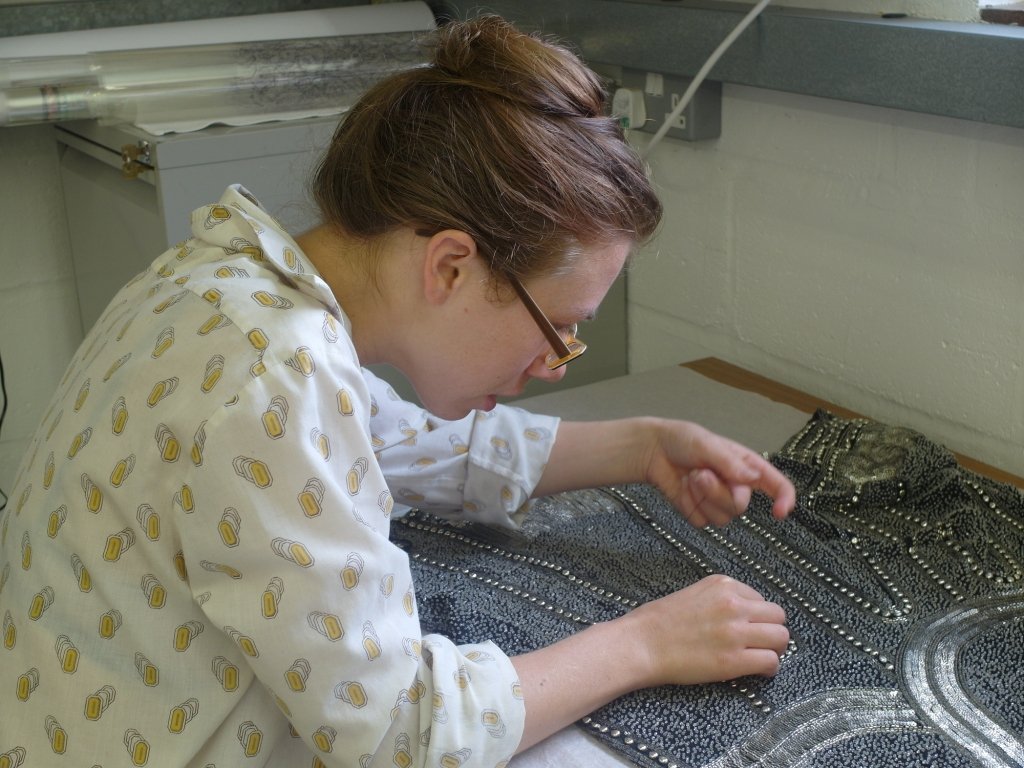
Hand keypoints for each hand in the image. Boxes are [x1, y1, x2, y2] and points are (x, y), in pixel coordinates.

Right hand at [627, 574, 788, 685]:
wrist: (641, 644)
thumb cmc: (659, 621)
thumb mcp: (693, 593)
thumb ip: (720, 599)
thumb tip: (745, 615)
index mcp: (723, 585)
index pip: (761, 599)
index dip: (757, 616)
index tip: (748, 627)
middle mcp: (733, 604)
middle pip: (778, 616)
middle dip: (773, 630)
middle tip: (763, 643)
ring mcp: (735, 632)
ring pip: (781, 638)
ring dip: (775, 649)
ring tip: (763, 657)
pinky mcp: (733, 660)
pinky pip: (770, 661)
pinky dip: (769, 668)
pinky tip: (758, 671)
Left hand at [643, 419, 795, 526]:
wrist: (653, 451)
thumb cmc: (682, 440)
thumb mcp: (706, 444)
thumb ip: (729, 463)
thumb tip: (753, 478)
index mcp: (745, 466)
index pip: (775, 484)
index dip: (784, 498)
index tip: (780, 511)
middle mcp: (735, 486)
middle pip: (739, 505)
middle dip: (716, 491)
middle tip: (699, 473)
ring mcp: (718, 501)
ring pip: (722, 518)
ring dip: (702, 497)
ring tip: (690, 477)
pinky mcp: (700, 512)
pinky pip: (702, 521)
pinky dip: (689, 505)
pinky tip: (682, 489)